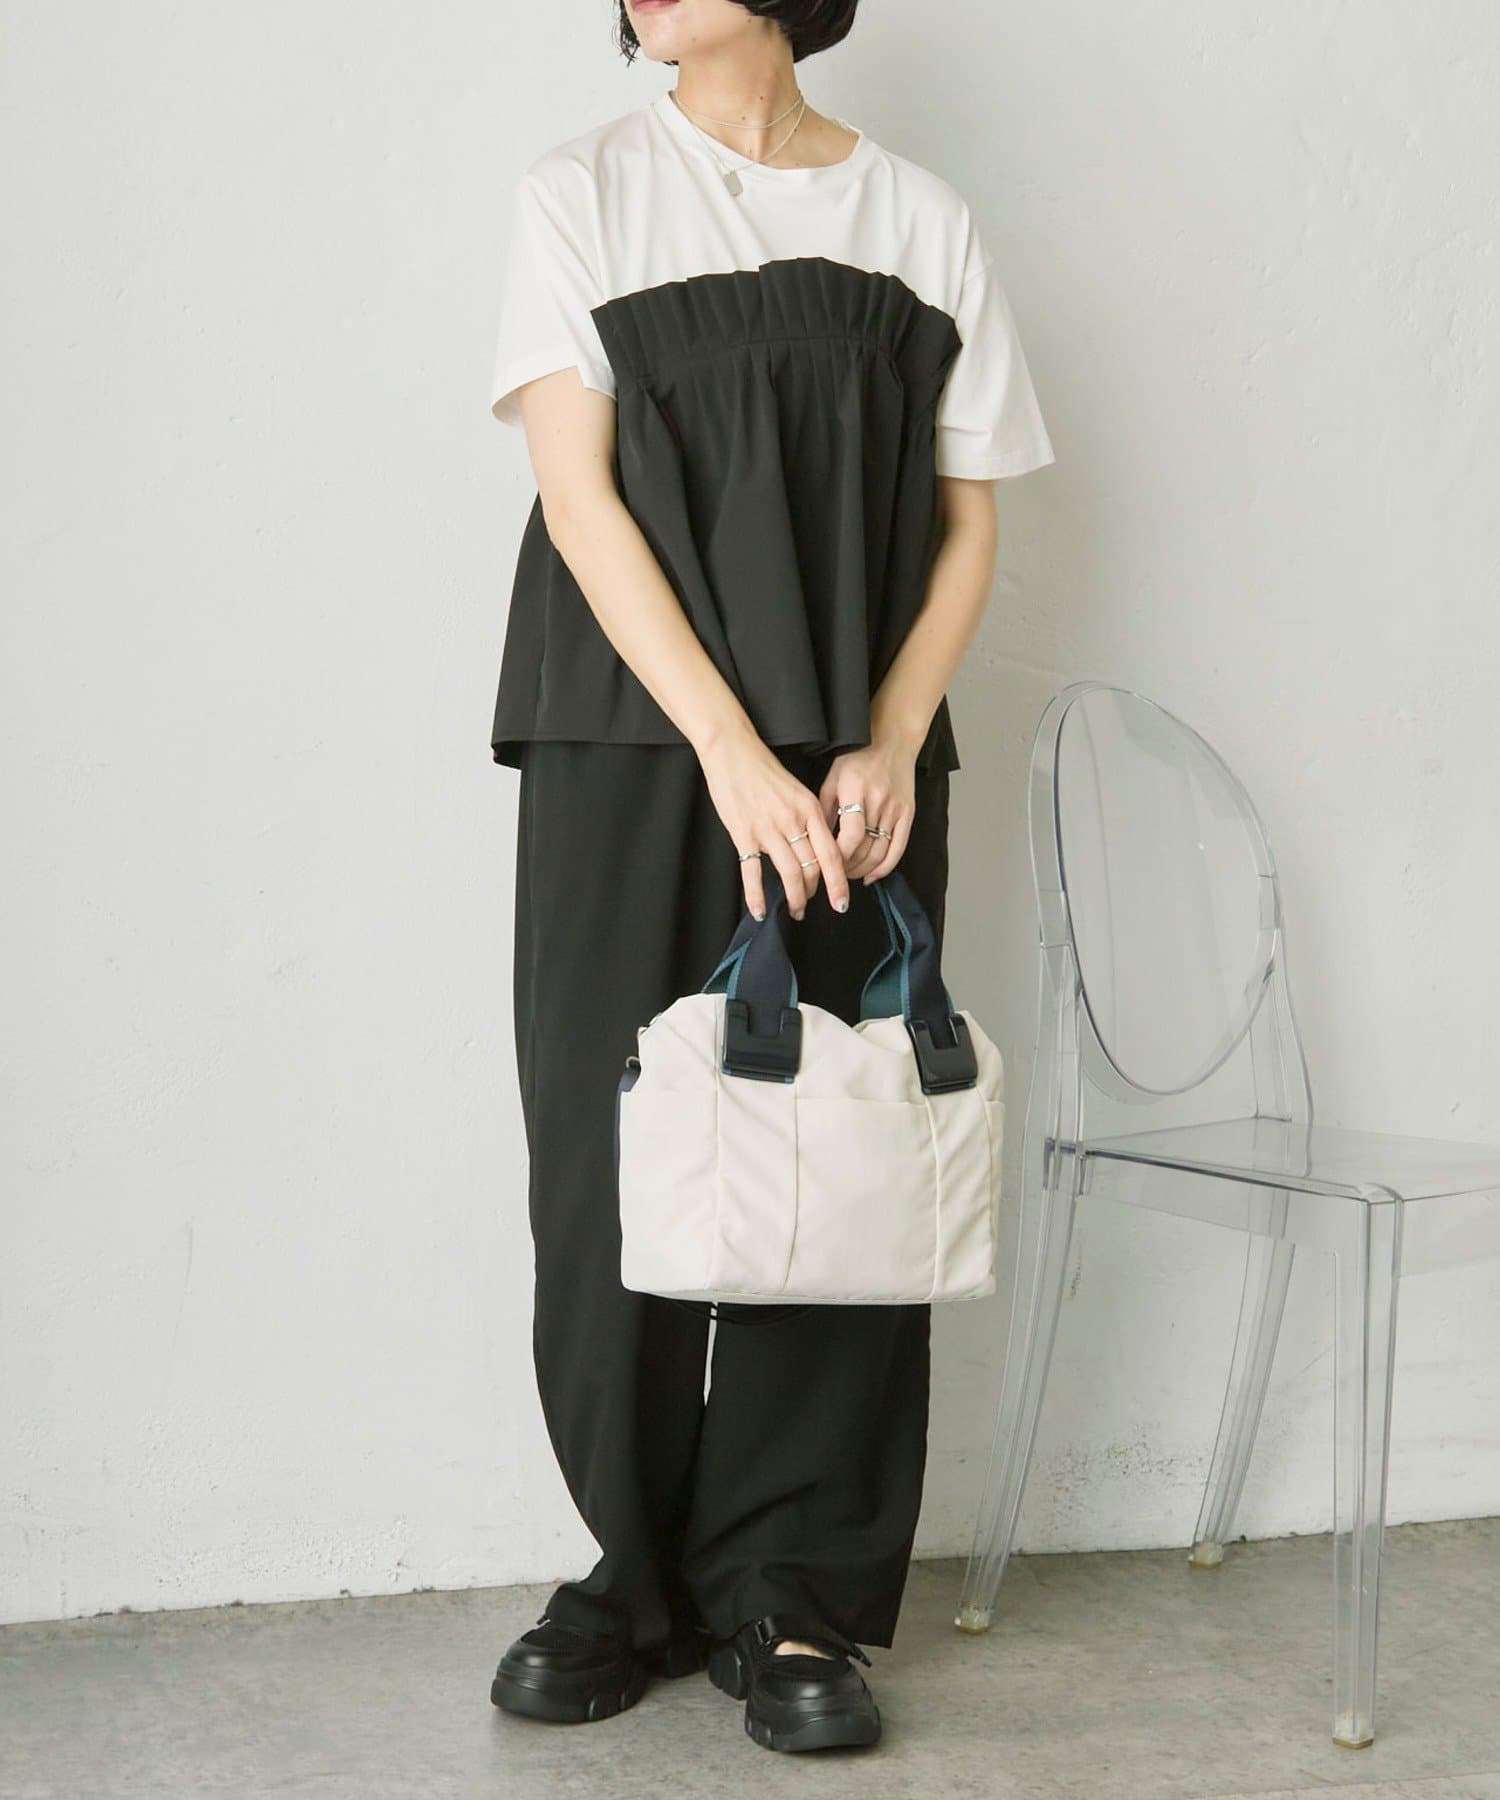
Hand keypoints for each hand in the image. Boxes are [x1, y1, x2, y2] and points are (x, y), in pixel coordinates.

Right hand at [698, 727, 849, 920]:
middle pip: (812, 868)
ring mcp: (768, 828)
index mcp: (810, 809)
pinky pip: (752, 872)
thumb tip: (818, 850)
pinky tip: (760, 911)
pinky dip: (756, 895)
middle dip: (814, 893)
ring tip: (794, 910)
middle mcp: (793, 820)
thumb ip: (809, 819)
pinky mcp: (743, 833)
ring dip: (794, 898)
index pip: (832, 854)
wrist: (733, 751)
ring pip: (789, 873)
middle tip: (810, 904)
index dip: (838, 883)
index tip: (841, 903)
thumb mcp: (798, 791)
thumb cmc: (765, 771)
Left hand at [818, 737, 917, 883]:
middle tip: (835, 874)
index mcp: (855, 790)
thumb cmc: (858, 758)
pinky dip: (885, 867)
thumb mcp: (832, 778)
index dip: (838, 857)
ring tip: (850, 874)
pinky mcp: (908, 814)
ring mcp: (896, 808)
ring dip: (863, 870)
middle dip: (848, 868)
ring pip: (880, 853)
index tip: (827, 864)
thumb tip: (817, 840)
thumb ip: (824, 809)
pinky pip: (898, 848)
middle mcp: (878, 801)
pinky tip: (872, 875)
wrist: (892, 741)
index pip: (850, 837)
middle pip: (864, 849)